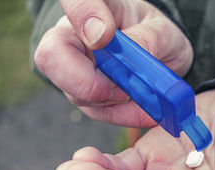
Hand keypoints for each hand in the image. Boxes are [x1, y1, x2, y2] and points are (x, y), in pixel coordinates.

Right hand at [34, 0, 192, 126]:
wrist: (162, 57)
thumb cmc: (157, 36)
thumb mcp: (163, 33)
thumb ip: (147, 40)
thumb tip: (124, 58)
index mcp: (95, 8)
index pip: (74, 1)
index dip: (82, 16)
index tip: (104, 36)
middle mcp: (73, 38)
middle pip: (51, 57)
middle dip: (87, 82)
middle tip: (121, 89)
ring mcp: (74, 71)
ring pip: (76, 94)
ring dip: (117, 101)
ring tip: (147, 92)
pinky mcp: (85, 97)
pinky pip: (99, 112)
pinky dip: (126, 113)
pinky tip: (145, 106)